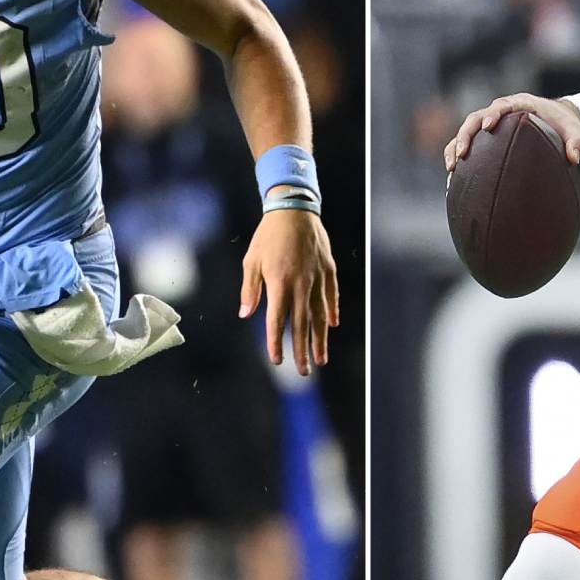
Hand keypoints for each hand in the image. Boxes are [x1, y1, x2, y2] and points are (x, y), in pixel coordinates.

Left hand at [239, 209, 338, 375]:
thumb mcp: (251, 260)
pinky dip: (332, 311)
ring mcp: (317, 277)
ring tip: (321, 358)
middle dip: (302, 350)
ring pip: (320, 314)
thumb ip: (250, 289)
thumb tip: (246, 314)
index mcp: (279, 282)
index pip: (277, 320)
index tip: (277, 361)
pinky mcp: (328, 269)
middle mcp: (300, 283)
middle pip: (301, 324)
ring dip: (320, 338)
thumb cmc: (268, 235)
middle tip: (304, 371)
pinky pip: (331, 295)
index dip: (276, 342)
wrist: (294, 208)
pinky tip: (333, 325)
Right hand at [444, 93, 579, 170]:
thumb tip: (574, 158)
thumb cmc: (565, 123)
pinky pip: (469, 144)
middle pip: (475, 118)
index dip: (492, 115)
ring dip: (455, 147)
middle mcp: (501, 111)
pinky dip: (458, 156)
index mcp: (519, 104)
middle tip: (461, 154)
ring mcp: (491, 122)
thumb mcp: (574, 131)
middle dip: (465, 134)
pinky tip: (454, 178)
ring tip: (451, 169)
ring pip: (466, 131)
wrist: (559, 118)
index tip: (487, 127)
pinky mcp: (487, 136)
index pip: (501, 106)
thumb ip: (576, 142)